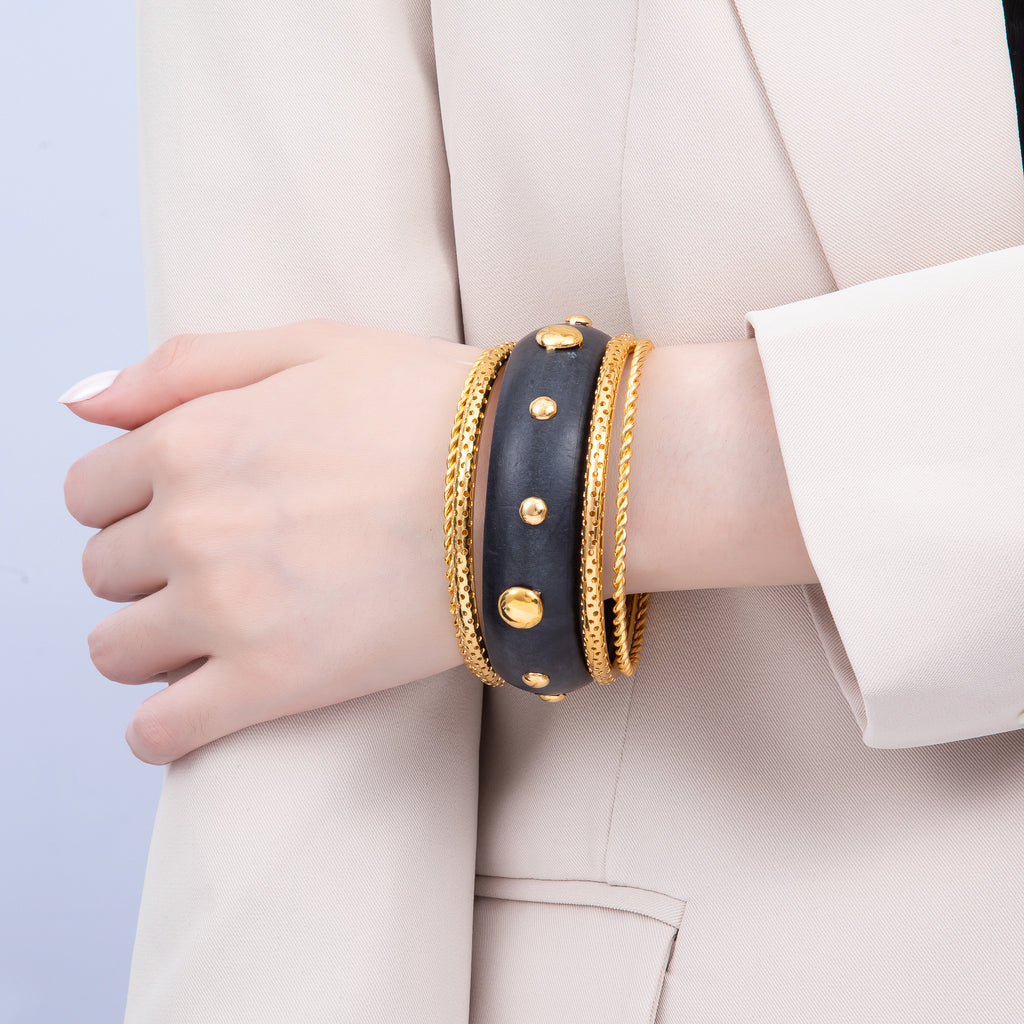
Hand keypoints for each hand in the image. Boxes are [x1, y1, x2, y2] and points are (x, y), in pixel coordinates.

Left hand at [63, 321, 467, 763]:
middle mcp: (190, 527)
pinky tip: (193, 707)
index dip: (130, 498)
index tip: (179, 506)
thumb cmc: (432, 409)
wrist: (527, 487)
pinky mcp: (275, 683)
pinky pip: (163, 731)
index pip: (91, 491)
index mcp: (190, 442)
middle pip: (104, 570)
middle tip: (218, 561)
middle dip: (145, 565)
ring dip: (149, 641)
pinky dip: (161, 728)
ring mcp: (226, 612)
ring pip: (117, 651)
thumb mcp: (311, 345)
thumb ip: (184, 366)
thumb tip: (80, 398)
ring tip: (212, 630)